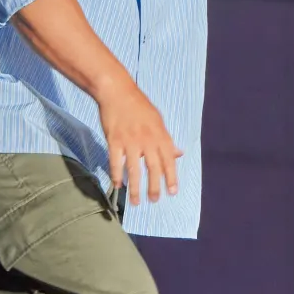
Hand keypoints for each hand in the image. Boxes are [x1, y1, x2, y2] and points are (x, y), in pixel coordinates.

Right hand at [97, 78, 181, 206]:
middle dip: (154, 187)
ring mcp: (130, 141)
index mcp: (160, 135)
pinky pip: (115, 162)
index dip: (171, 177)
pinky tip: (118, 186)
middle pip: (153, 168)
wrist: (117, 91)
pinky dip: (116, 175)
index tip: (172, 192)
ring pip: (134, 170)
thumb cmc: (139, 105)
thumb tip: (179, 154)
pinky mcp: (114, 140)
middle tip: (154, 201)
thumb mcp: (158, 120)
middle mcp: (147, 140)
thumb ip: (167, 139)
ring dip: (135, 188)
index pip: (169, 160)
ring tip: (135, 202)